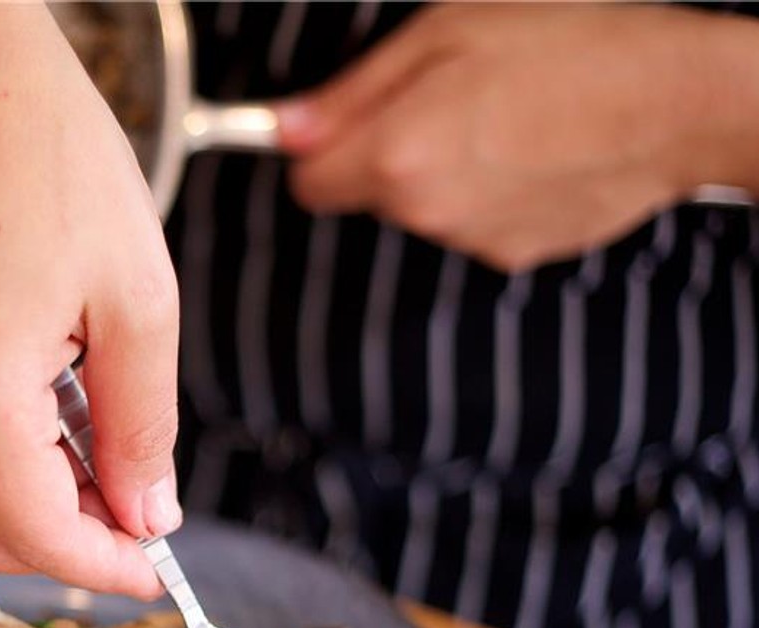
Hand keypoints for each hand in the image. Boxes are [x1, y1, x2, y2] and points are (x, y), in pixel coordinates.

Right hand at [0, 4, 178, 598]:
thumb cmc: (45, 157)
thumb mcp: (136, 299)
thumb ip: (143, 423)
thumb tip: (149, 510)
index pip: (38, 536)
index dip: (106, 566)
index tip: (158, 565)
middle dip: (62, 550)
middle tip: (137, 519)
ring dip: (38, 504)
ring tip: (115, 455)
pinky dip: (11, 460)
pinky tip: (71, 413)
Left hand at [276, 4, 746, 271]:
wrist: (678, 104)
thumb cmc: (572, 48)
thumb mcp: (448, 32)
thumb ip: (355, 91)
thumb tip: (288, 128)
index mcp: (396, 155)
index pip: (307, 184)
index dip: (320, 151)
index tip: (340, 127)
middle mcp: (424, 211)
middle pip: (368, 194)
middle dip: (388, 154)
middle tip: (449, 99)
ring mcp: (469, 240)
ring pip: (423, 209)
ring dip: (444, 172)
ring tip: (506, 120)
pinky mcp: (512, 255)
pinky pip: (474, 224)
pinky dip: (490, 194)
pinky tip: (534, 152)